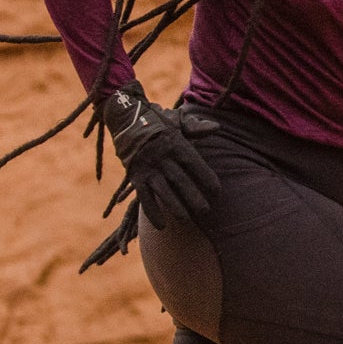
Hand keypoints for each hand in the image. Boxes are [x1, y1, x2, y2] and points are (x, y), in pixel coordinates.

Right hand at [93, 85, 218, 230]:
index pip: (194, 163)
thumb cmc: (156, 121)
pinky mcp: (135, 176)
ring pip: (163, 191)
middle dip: (193, 197)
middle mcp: (162, 156)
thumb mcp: (176, 120)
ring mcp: (147, 167)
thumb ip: (196, 127)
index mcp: (175, 143)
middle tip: (205, 211)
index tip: (217, 191)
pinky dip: (152, 212)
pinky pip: (144, 197)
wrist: (125, 118)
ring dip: (175, 207)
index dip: (206, 177)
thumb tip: (216, 128)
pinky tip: (161, 225)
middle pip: (180, 180)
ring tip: (186, 220)